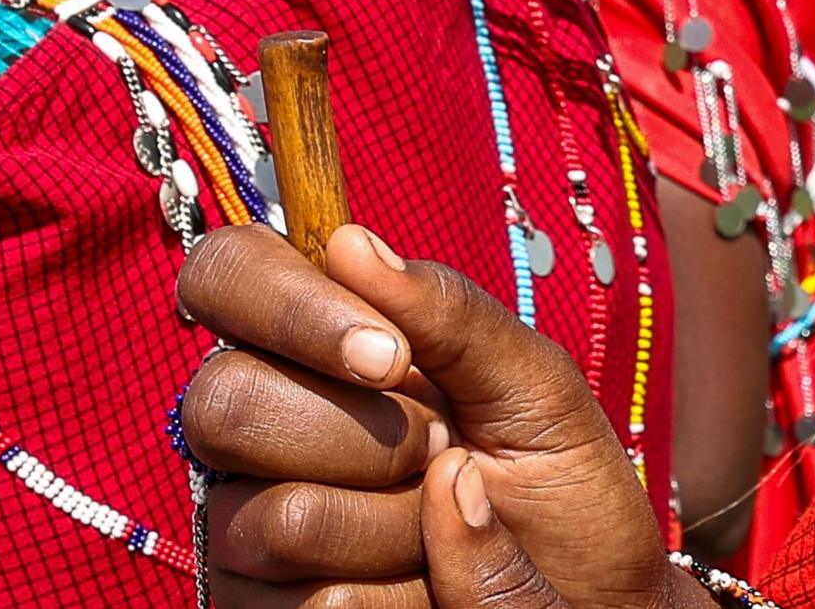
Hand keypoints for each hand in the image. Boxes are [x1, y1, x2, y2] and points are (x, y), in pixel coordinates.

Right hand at [179, 223, 698, 608]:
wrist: (588, 605)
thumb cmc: (560, 486)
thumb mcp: (535, 389)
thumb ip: (450, 315)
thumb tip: (352, 242)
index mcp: (316, 341)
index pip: (225, 274)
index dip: (288, 308)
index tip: (391, 358)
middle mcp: (261, 424)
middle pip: (228, 401)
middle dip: (369, 439)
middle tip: (443, 452)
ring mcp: (247, 523)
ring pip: (281, 517)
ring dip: (397, 529)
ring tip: (441, 524)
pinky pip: (313, 604)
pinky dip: (401, 598)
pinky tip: (425, 587)